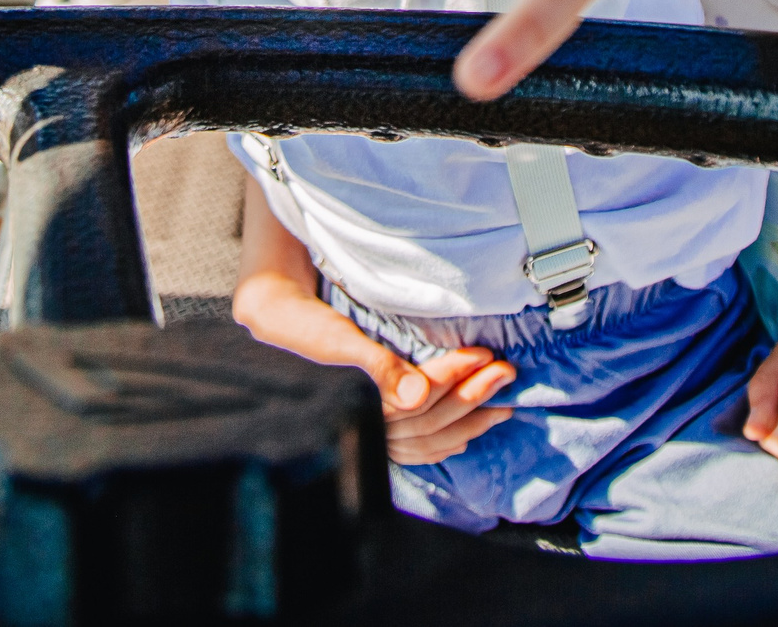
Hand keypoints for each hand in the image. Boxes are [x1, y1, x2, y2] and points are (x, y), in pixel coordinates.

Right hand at [232, 255, 515, 464]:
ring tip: (503, 402)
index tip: (480, 353)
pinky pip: (415, 450)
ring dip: (469, 421)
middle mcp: (364, 427)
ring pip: (427, 440)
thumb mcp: (334, 338)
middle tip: (506, 370)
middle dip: (471, 395)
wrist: (271, 328)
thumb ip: (375, 365)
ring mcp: (368, 435)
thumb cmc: (301, 328)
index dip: (451, 377)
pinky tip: (468, 433)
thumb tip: (416, 395)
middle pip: (429, 420)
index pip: (416, 399)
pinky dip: (446, 442)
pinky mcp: (370, 432)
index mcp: (357, 403)